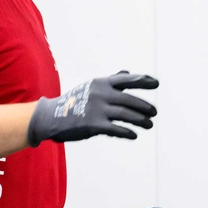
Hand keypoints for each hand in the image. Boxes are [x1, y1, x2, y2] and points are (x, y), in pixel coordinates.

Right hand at [27, 72, 158, 146]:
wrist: (51, 116)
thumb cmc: (74, 100)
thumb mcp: (92, 87)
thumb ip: (111, 81)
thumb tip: (127, 73)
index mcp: (102, 83)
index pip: (127, 80)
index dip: (142, 81)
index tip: (156, 83)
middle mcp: (101, 94)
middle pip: (129, 100)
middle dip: (144, 106)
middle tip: (154, 112)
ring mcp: (97, 109)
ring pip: (125, 114)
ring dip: (140, 120)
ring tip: (149, 125)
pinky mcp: (93, 124)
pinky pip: (115, 129)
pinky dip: (127, 132)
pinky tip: (134, 135)